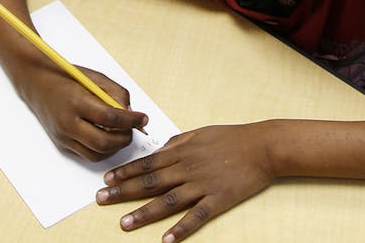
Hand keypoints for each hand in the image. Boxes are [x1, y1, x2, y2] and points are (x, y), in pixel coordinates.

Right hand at [21, 65, 146, 160]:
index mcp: (76, 102)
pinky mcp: (62, 144)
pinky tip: (107, 137)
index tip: (143, 118)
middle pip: (104, 142)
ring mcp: (63, 136)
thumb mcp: (94, 77)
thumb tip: (131, 112)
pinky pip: (87, 155)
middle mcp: (68, 123)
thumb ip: (115, 93)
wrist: (36, 84)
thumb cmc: (67, 78)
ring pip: (97, 154)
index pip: (110, 118)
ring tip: (121, 133)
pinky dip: (102, 150)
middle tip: (134, 129)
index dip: (131, 120)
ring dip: (114, 147)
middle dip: (124, 139)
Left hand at [98, 124, 276, 241]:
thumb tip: (159, 150)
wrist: (263, 146)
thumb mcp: (201, 132)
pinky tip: (166, 241)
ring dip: (144, 213)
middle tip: (101, 200)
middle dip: (123, 191)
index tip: (107, 180)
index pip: (147, 163)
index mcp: (183, 151)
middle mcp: (188, 168)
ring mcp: (202, 185)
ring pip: (168, 201)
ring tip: (124, 223)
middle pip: (150, 182)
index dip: (125, 172)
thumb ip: (178, 142)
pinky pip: (196, 217)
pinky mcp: (218, 200)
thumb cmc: (233, 137)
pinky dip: (181, 229)